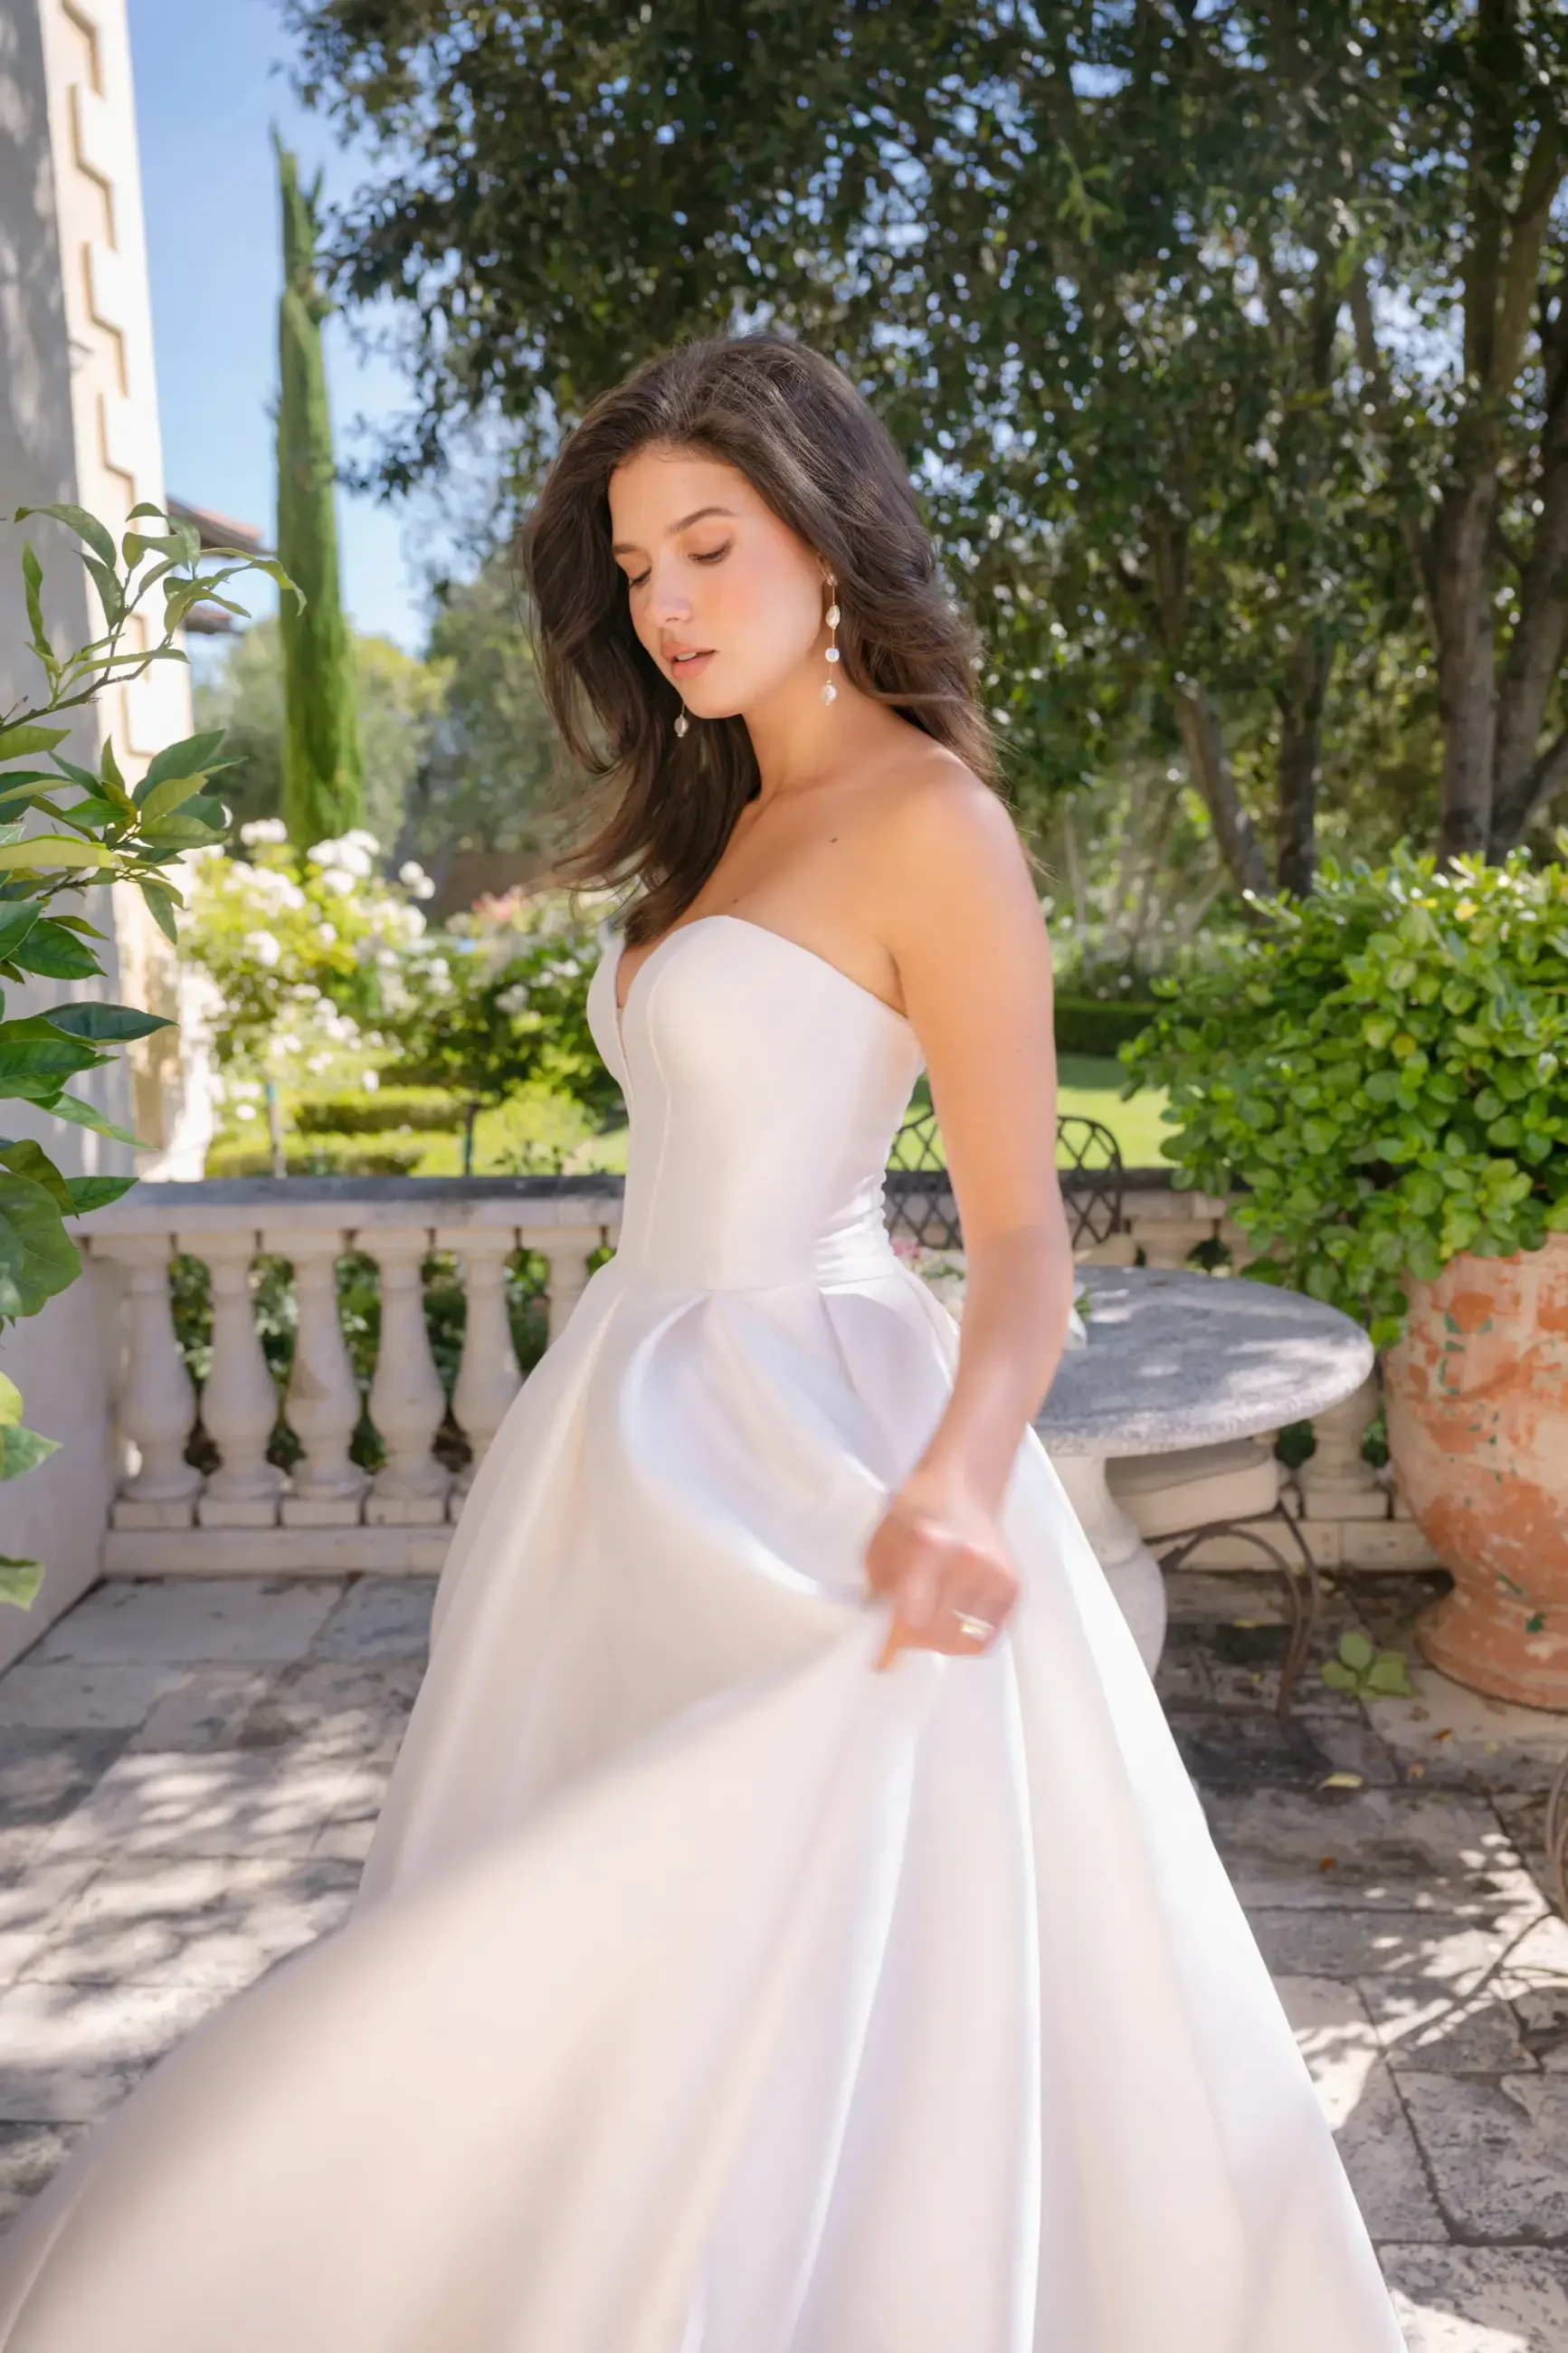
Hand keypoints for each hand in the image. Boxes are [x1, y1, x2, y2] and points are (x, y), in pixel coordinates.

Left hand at [862, 1479, 1020, 1670]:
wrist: (963, 1488)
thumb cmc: (914, 1512)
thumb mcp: (882, 1541)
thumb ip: (878, 1587)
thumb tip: (877, 1634)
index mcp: (929, 1546)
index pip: (911, 1615)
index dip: (893, 1643)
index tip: (881, 1661)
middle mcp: (968, 1562)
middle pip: (937, 1633)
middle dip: (914, 1640)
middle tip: (904, 1631)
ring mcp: (995, 1575)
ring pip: (964, 1641)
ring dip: (940, 1642)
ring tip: (929, 1622)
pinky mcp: (1013, 1586)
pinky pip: (989, 1637)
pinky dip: (966, 1638)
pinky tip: (953, 1620)